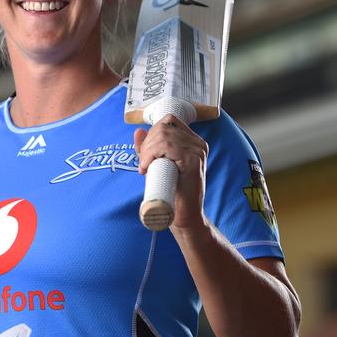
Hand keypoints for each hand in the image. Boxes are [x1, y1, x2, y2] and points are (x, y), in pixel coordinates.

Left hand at [134, 114, 208, 231]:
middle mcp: (198, 143)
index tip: (145, 154)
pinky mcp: (194, 161)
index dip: (151, 133)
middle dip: (147, 143)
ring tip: (145, 167)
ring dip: (147, 150)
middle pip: (164, 127)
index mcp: (192, 141)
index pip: (169, 121)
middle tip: (143, 163)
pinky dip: (152, 154)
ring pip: (164, 135)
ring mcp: (198, 151)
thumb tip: (138, 131)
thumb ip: (148, 149)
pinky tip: (148, 167)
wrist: (185, 215)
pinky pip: (168, 146)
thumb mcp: (156, 166)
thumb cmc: (172, 192)